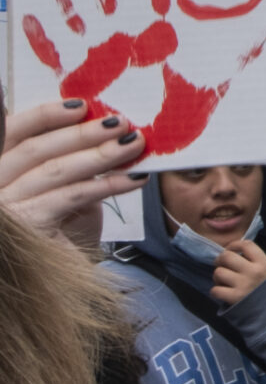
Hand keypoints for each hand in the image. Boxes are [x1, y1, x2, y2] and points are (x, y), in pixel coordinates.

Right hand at [1, 99, 149, 246]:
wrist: (61, 277)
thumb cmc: (64, 226)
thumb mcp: (63, 185)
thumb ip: (68, 156)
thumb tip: (105, 126)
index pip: (13, 133)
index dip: (44, 116)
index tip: (82, 105)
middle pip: (36, 149)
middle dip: (82, 133)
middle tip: (121, 123)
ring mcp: (7, 207)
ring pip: (55, 170)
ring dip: (100, 154)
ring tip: (134, 144)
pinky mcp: (29, 226)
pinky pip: (72, 196)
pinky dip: (107, 184)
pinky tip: (134, 178)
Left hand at [210, 239, 265, 306]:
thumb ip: (253, 260)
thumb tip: (229, 251)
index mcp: (264, 264)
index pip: (246, 244)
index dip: (234, 245)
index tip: (231, 251)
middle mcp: (254, 272)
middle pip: (227, 256)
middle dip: (220, 260)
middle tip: (222, 266)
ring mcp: (244, 285)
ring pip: (218, 272)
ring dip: (217, 277)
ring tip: (224, 282)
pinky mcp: (235, 298)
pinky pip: (215, 290)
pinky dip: (216, 292)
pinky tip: (223, 293)